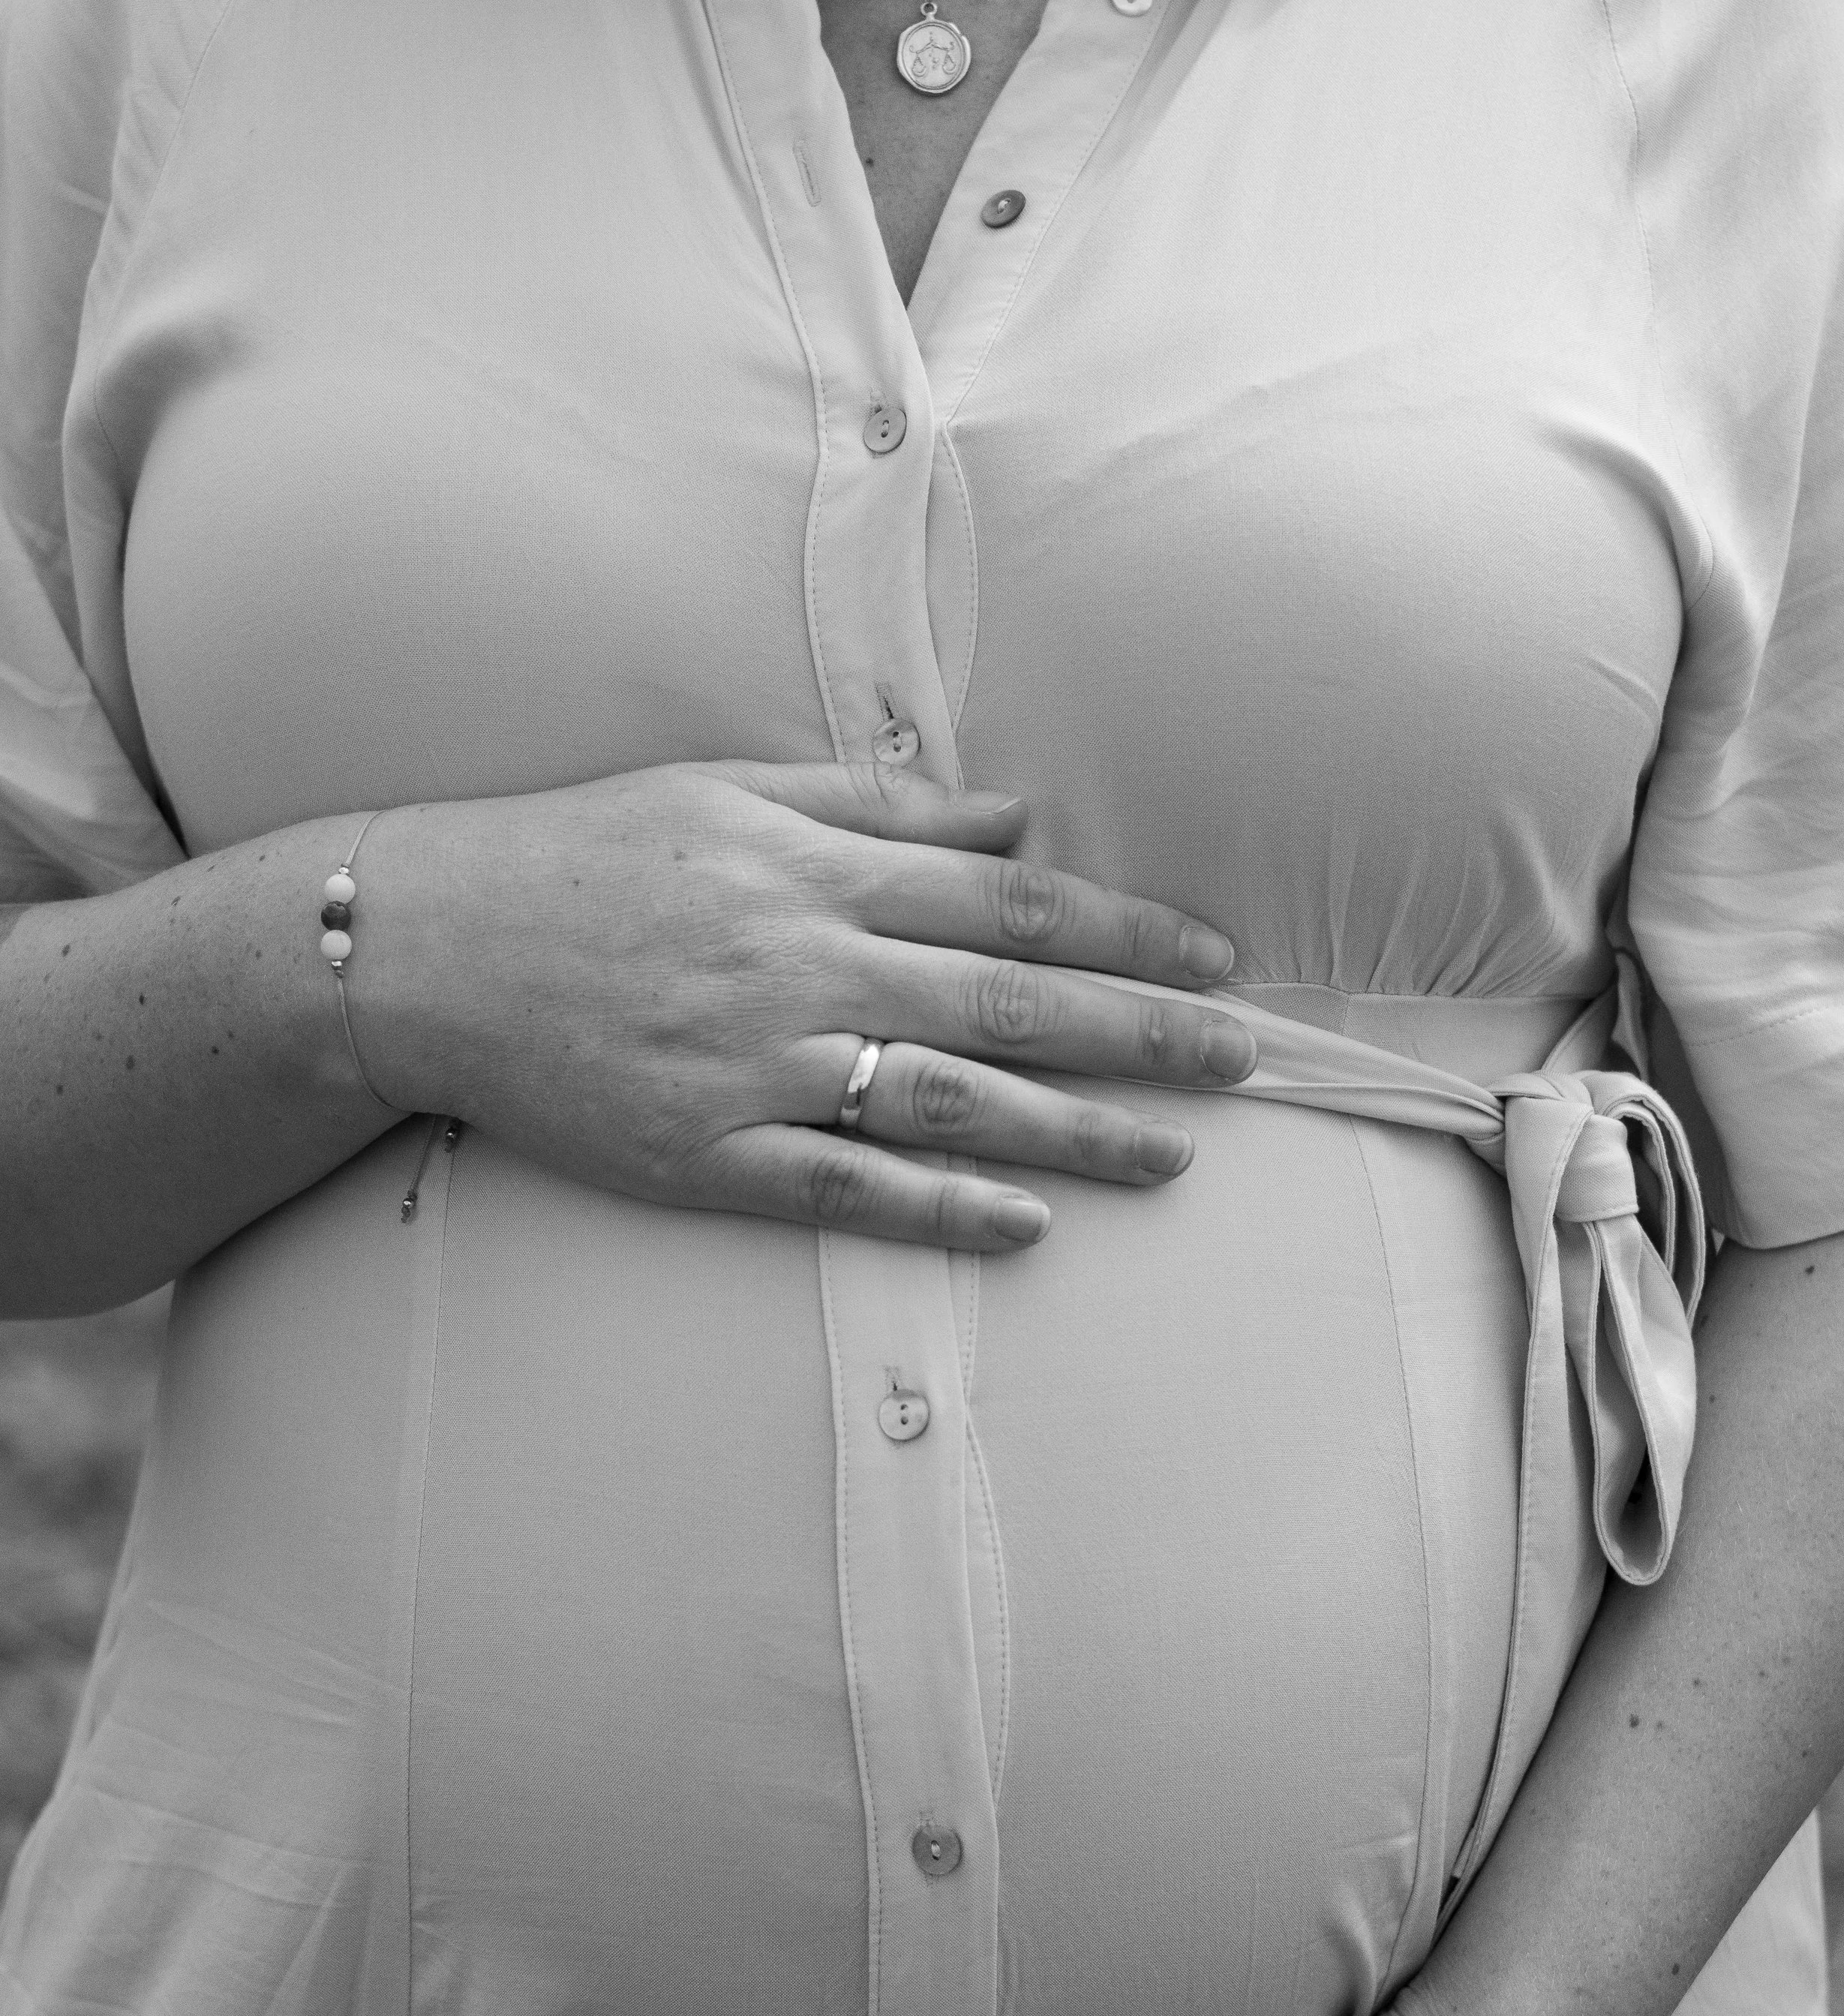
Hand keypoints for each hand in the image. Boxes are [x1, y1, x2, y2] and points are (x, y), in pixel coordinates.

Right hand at [356, 760, 1255, 1250]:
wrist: (421, 944)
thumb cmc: (580, 854)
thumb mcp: (728, 789)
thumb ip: (876, 803)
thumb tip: (1013, 815)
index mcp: (817, 866)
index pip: (1013, 896)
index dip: (1128, 925)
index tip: (1216, 954)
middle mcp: (805, 960)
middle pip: (1012, 997)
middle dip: (1145, 1029)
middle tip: (1249, 1058)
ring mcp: (755, 1063)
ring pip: (950, 1099)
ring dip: (1074, 1132)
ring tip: (1174, 1157)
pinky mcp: (701, 1152)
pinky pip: (841, 1187)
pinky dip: (938, 1208)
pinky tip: (1026, 1226)